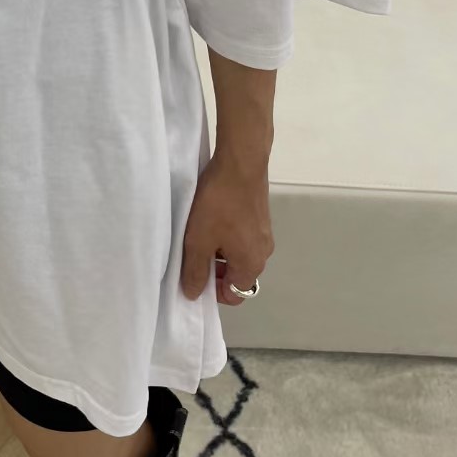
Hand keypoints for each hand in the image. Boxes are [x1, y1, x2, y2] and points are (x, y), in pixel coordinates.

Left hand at [180, 151, 274, 304]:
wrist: (241, 161)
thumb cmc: (219, 205)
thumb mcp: (198, 241)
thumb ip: (195, 272)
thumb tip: (195, 295)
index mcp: (251, 265)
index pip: (234, 295)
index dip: (212, 292)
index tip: (193, 276)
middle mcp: (263, 252)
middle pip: (237, 274)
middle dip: (213, 269)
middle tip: (191, 253)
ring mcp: (264, 232)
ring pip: (238, 253)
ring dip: (218, 249)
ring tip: (198, 232)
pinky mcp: (260, 214)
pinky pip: (242, 235)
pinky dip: (226, 233)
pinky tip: (211, 217)